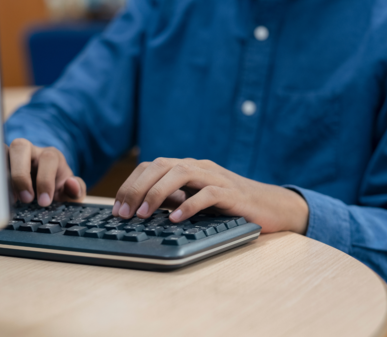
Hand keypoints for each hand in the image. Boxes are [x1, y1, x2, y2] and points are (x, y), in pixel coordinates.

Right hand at [8, 138, 85, 206]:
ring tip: (10, 199)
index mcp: (52, 156)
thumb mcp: (71, 192)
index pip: (48, 159)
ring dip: (2, 174)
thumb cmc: (59, 189)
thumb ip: (77, 189)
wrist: (47, 192)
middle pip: (20, 146)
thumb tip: (72, 184)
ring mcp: (12, 156)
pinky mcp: (0, 164)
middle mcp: (31, 151)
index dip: (45, 180)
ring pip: (1, 151)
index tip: (44, 202)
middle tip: (26, 199)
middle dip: (21, 174)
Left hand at [112, 158, 308, 233]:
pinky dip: (189, 206)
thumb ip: (174, 199)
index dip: (130, 185)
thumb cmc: (229, 205)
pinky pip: (207, 194)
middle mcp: (199, 167)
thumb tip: (141, 210)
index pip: (150, 167)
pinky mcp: (232, 193)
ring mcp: (216, 178)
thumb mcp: (196, 199)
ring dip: (157, 193)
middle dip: (137, 189)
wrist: (270, 206)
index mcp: (187, 168)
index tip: (117, 208)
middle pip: (160, 166)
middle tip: (123, 214)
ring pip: (181, 174)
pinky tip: (176, 219)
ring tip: (144, 214)